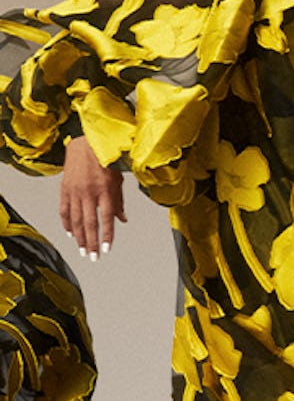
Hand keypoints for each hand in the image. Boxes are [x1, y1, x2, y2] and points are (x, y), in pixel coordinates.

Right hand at [60, 136, 126, 257]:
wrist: (87, 143)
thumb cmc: (106, 159)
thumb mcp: (118, 179)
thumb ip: (119, 201)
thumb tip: (123, 220)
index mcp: (105, 190)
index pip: (106, 218)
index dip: (107, 236)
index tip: (107, 250)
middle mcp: (89, 191)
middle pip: (90, 223)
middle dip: (92, 242)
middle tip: (93, 257)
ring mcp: (75, 190)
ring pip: (76, 219)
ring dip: (79, 237)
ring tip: (82, 250)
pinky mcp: (65, 188)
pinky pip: (64, 210)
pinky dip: (67, 223)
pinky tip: (70, 233)